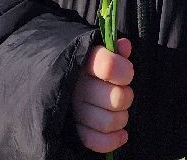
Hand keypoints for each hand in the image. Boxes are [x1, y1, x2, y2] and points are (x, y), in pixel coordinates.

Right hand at [72, 37, 133, 153]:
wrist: (60, 80)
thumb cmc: (88, 66)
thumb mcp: (99, 52)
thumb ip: (114, 50)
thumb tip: (124, 46)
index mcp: (83, 61)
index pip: (109, 65)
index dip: (124, 71)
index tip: (126, 74)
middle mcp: (76, 86)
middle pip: (117, 98)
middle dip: (126, 96)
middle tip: (122, 92)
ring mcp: (73, 110)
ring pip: (109, 121)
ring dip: (121, 118)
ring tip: (119, 111)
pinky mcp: (73, 131)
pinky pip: (96, 141)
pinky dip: (114, 140)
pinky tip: (122, 134)